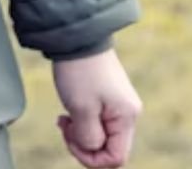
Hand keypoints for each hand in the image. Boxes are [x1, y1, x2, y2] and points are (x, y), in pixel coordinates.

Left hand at [53, 50, 141, 166]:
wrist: (75, 34)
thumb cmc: (79, 71)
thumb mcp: (81, 109)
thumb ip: (89, 137)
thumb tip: (93, 149)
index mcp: (126, 117)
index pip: (116, 157)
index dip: (91, 158)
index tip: (69, 137)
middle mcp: (127, 112)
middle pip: (109, 147)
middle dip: (84, 144)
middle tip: (63, 124)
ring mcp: (117, 102)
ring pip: (100, 133)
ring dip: (80, 131)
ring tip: (64, 117)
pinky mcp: (106, 94)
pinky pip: (96, 120)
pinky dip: (81, 119)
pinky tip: (68, 110)